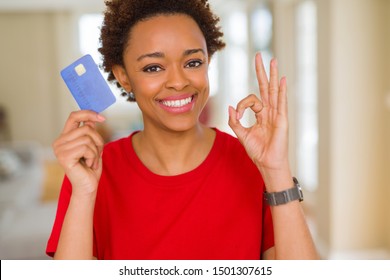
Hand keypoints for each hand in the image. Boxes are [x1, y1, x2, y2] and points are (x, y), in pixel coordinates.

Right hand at [52, 110, 105, 194]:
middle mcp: (59, 142)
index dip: (88, 113)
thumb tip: (91, 119)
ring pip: (88, 138)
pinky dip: (93, 157)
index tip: (102, 118)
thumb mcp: (93, 146)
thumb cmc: (90, 168)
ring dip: (96, 151)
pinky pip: (86, 148)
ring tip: (91, 161)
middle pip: (86, 128)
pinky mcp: (64, 156)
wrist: (88, 187)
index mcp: (65, 137)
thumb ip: (90, 133)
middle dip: (98, 141)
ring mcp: (60, 149)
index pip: (74, 116)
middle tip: (97, 154)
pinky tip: (88, 165)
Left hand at [228, 53, 288, 172]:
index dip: (241, 105)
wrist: (266, 162)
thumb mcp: (241, 134)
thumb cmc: (257, 150)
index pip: (250, 100)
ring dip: (273, 75)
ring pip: (273, 91)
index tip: (237, 114)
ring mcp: (277, 114)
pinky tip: (282, 80)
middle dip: (261, 72)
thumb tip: (230, 107)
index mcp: (260, 114)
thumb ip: (235, 121)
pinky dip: (281, 91)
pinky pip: (281, 102)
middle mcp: (269, 111)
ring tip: (273, 61)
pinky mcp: (282, 119)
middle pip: (265, 87)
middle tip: (259, 56)